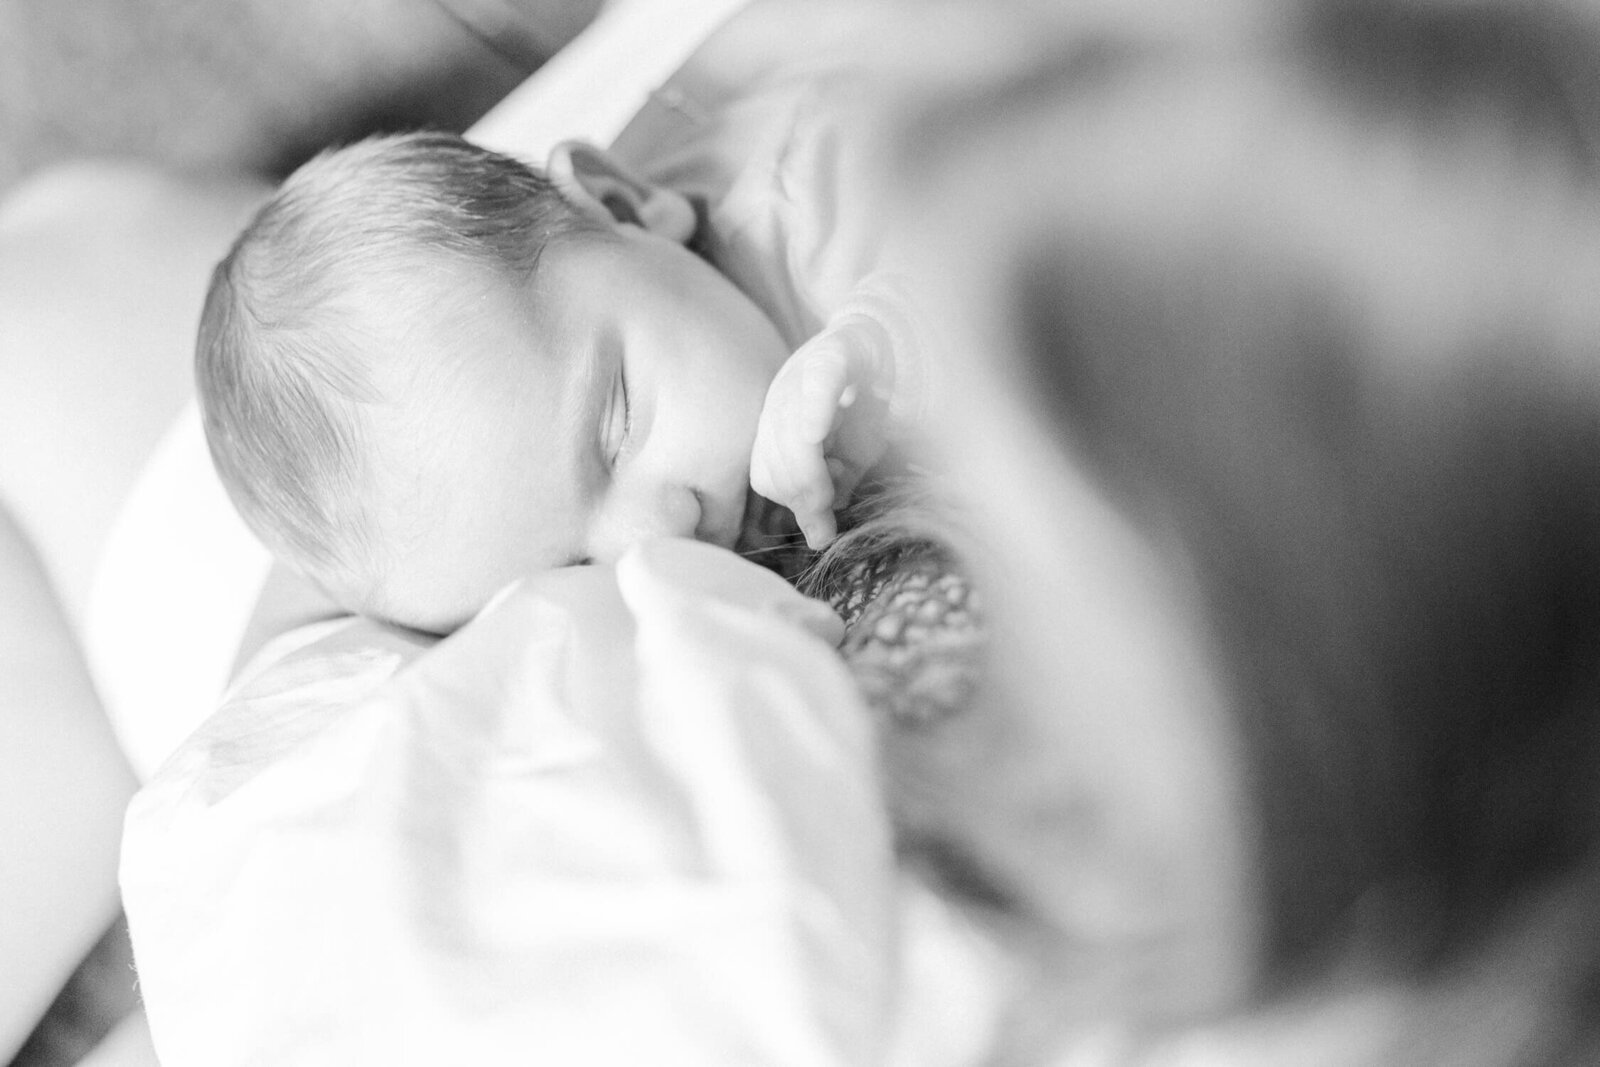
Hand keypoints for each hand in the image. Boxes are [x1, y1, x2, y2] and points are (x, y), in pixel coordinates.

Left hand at [750, 317, 894, 549]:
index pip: (767, 478)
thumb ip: (829, 494)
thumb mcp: (847, 461)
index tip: (826, 506)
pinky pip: (818, 385)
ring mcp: (800, 375)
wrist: (893, 346)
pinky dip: (815, 409)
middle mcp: (780, 399)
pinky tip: (817, 430)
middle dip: (808, 488)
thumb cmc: (865, 409)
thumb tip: (820, 538)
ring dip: (819, 464)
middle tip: (839, 490)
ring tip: (847, 461)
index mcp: (776, 426)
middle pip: (780, 462)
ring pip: (795, 436)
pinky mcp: (834, 354)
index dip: (794, 499)